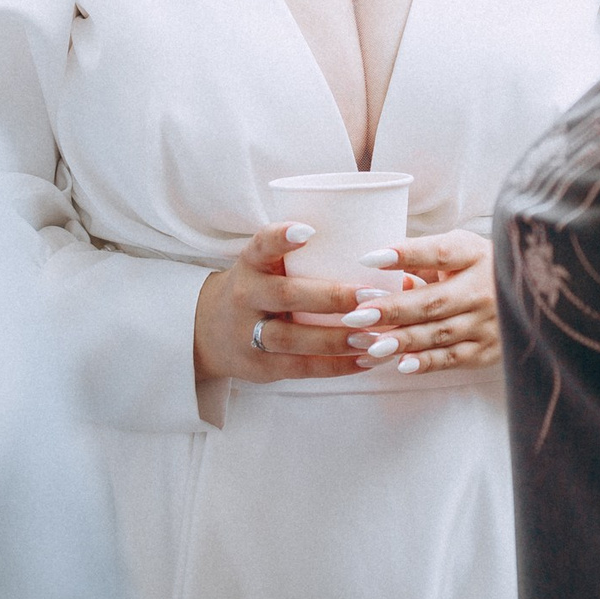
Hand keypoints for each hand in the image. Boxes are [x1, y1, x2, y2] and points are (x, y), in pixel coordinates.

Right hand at [193, 221, 385, 384]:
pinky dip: (336, 366)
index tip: (308, 230)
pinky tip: (366, 360)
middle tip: (370, 295)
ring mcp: (249, 334)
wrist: (211, 331)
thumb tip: (388, 262)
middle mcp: (246, 296)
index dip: (281, 237)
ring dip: (336, 339)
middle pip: (286, 295)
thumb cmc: (261, 289)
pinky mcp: (260, 366)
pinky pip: (301, 368)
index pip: (261, 245)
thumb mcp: (267, 266)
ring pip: (293, 339)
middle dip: (331, 296)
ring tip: (373, 337)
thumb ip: (309, 259)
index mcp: (250, 264)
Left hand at [354, 230, 497, 375]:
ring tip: (369, 343)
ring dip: (402, 340)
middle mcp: (484, 288)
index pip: (438, 252)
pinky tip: (401, 364)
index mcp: (474, 254)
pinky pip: (452, 358)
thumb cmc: (477, 266)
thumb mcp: (458, 251)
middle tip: (357, 314)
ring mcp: (488, 322)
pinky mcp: (488, 349)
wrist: (527, 293)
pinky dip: (426, 362)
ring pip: (439, 333)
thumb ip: (424, 262)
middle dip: (392, 309)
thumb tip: (389, 281)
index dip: (405, 255)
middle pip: (434, 300)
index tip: (368, 259)